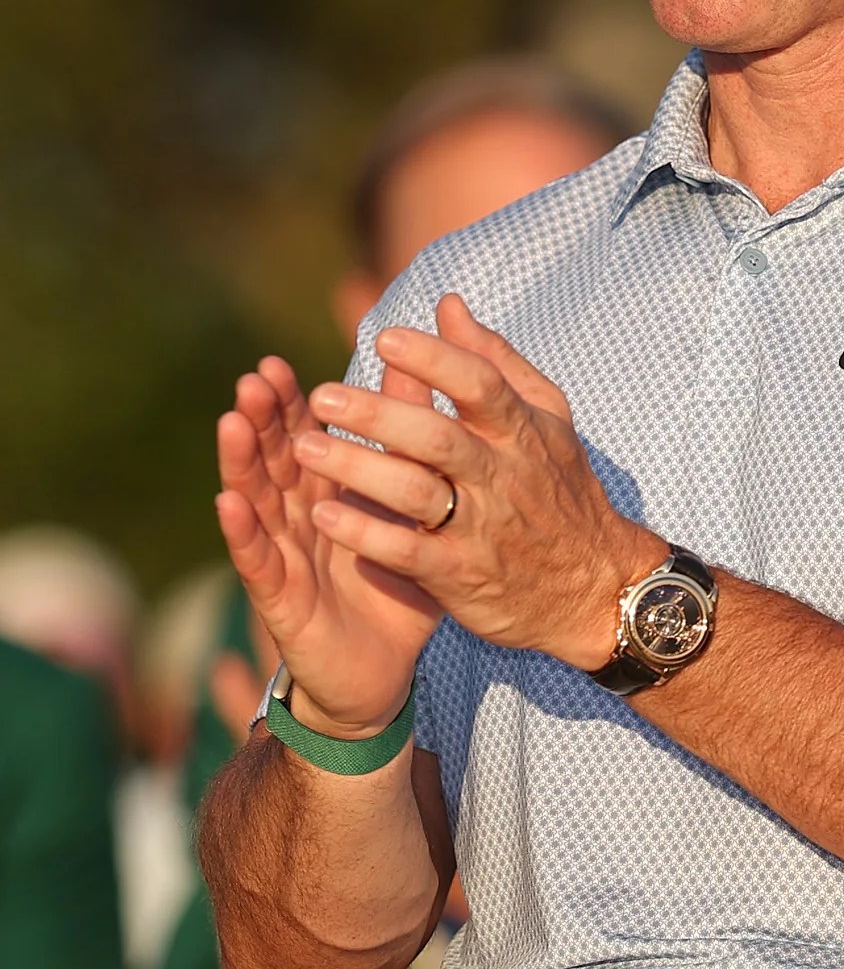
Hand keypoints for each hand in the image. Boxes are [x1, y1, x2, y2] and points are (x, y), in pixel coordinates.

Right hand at [215, 355, 441, 735]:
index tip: (276, 363)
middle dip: (262, 420)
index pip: (303, 438)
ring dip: (242, 462)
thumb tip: (425, 380)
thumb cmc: (397, 582)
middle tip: (255, 377)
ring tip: (233, 420)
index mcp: (329, 495)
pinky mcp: (282, 601)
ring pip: (259, 502)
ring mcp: (286, 559)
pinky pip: (259, 562)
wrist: (385, 672)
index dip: (288, 404)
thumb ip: (413, 446)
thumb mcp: (413, 509)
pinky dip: (243, 531)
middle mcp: (299, 520)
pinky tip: (228, 502)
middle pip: (274, 461)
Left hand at [293, 293, 661, 670]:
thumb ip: (495, 359)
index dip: (434, 360)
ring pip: (415, 494)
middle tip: (322, 396)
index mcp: (520, 431)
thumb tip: (448, 304)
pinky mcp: (460, 575)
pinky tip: (323, 513)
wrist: (592, 583)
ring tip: (303, 447)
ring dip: (358, 470)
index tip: (385, 338)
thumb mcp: (547, 417)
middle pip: (438, 438)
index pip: (479, 385)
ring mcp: (480, 527)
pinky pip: (406, 553)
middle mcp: (500, 475)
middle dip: (378, 415)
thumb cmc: (558, 487)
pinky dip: (365, 533)